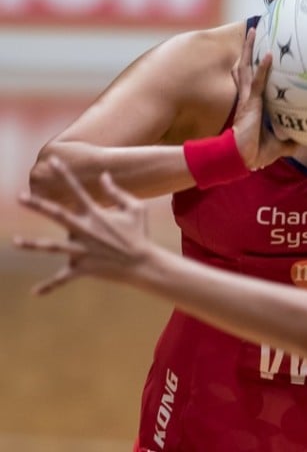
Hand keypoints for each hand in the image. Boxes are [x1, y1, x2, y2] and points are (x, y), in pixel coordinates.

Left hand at [15, 157, 151, 293]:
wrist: (144, 263)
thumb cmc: (140, 233)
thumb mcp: (136, 207)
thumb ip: (117, 192)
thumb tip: (103, 176)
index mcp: (96, 214)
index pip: (76, 189)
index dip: (65, 174)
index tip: (52, 161)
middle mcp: (85, 230)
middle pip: (57, 215)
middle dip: (38, 205)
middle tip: (20, 196)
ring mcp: (82, 250)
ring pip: (52, 247)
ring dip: (32, 245)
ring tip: (15, 241)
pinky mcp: (83, 268)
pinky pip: (63, 278)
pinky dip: (49, 286)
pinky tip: (35, 292)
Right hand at [232, 28, 295, 168]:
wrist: (242, 158)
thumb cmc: (255, 152)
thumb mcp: (278, 145)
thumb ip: (290, 141)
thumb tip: (304, 142)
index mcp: (251, 104)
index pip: (251, 80)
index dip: (252, 66)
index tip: (257, 52)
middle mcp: (248, 97)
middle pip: (246, 67)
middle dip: (248, 49)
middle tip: (254, 32)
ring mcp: (248, 98)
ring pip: (247, 68)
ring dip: (251, 49)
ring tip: (254, 30)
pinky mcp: (250, 102)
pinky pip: (258, 81)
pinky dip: (263, 68)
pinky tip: (268, 55)